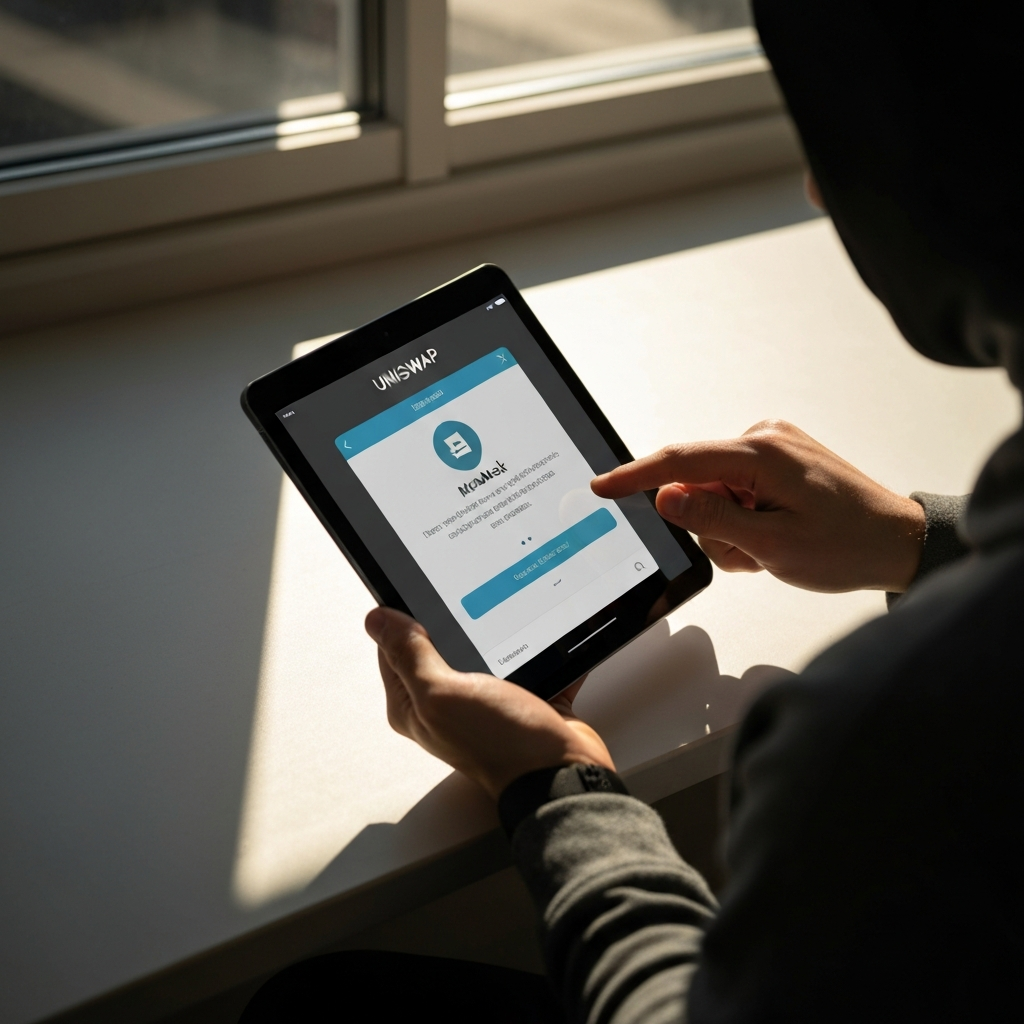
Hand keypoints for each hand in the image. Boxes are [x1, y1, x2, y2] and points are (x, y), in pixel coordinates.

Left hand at [365, 607, 613, 798]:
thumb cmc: (499, 743)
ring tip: (508, 609)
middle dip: (454, 618)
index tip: (421, 590)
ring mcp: (486, 701)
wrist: (561, 774)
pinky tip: (542, 628)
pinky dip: (536, 645)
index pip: (394, 649)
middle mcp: (447, 704)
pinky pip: (527, 658)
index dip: (404, 617)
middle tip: (468, 596)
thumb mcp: (442, 692)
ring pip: (484, 649)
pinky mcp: (524, 695)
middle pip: (439, 645)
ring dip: (496, 629)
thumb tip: (376, 619)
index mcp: (414, 704)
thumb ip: (409, 655)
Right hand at [592, 420, 924, 593]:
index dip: (635, 476)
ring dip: (732, 529)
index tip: (602, 486)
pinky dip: (745, 520)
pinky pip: (735, 492)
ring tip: (771, 546)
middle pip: (697, 485)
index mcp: (762, 452)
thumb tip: (665, 498)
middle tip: (752, 553)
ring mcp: (773, 447)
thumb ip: (711, 520)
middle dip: (713, 526)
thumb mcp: (771, 545)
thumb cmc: (848, 545)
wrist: (897, 543)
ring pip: (714, 494)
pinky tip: (775, 534)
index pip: (680, 462)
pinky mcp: (777, 460)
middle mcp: (765, 439)